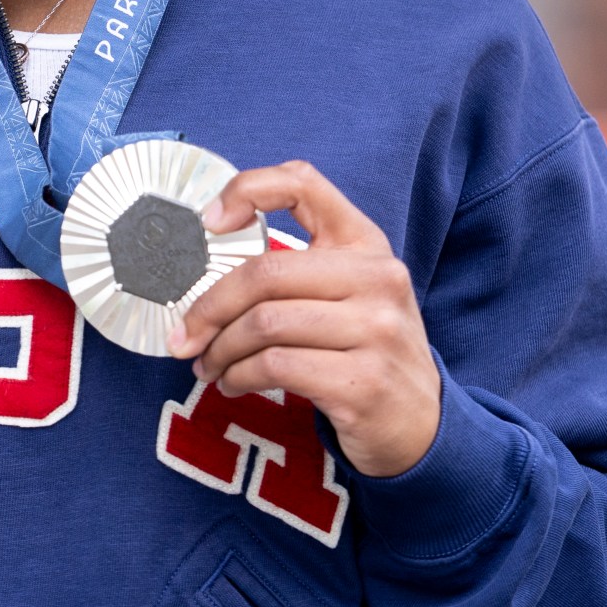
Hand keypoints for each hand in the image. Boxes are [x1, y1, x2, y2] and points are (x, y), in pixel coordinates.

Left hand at [168, 161, 441, 477]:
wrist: (422, 423)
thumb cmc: (364, 350)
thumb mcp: (349, 292)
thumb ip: (296, 268)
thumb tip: (207, 269)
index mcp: (366, 243)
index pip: (303, 183)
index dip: (248, 190)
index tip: (209, 222)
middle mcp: (378, 278)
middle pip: (266, 273)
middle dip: (209, 307)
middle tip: (185, 336)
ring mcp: (376, 330)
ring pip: (264, 324)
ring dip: (221, 351)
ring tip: (211, 366)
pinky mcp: (363, 382)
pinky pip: (276, 367)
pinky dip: (239, 376)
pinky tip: (234, 384)